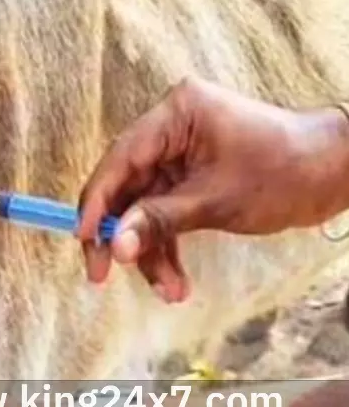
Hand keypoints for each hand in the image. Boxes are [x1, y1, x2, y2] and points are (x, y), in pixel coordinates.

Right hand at [77, 76, 348, 302]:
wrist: (334, 175)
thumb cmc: (284, 172)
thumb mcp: (216, 201)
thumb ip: (159, 221)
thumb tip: (114, 247)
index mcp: (176, 115)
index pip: (120, 160)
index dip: (96, 202)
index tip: (83, 239)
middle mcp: (171, 131)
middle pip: (125, 188)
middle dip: (121, 236)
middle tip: (102, 275)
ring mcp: (179, 156)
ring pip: (142, 209)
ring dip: (149, 252)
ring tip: (169, 290)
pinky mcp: (188, 180)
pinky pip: (163, 216)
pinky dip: (166, 248)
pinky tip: (175, 282)